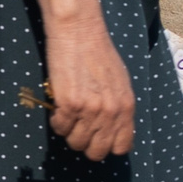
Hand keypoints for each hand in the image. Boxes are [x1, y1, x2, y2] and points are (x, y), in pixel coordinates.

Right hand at [41, 14, 133, 159]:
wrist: (79, 30)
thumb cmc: (98, 51)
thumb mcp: (119, 82)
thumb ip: (118, 106)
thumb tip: (110, 126)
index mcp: (127, 107)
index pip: (121, 146)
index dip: (106, 145)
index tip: (96, 136)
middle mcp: (111, 112)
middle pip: (97, 151)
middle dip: (85, 144)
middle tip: (77, 128)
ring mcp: (90, 110)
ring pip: (76, 142)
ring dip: (68, 132)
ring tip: (66, 114)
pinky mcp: (69, 104)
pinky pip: (59, 127)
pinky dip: (56, 121)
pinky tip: (57, 106)